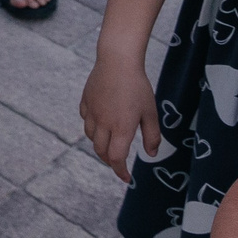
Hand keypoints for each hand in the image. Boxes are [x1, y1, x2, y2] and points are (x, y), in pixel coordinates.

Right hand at [80, 51, 163, 181]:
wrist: (117, 60)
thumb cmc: (138, 86)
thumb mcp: (150, 112)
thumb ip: (152, 136)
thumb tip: (151, 154)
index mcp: (121, 128)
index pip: (116, 159)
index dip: (121, 171)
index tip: (126, 178)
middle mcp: (103, 123)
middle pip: (101, 151)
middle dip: (110, 161)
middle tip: (119, 162)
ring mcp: (92, 112)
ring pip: (91, 137)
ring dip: (100, 144)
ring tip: (110, 142)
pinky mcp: (85, 102)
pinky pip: (86, 120)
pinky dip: (93, 127)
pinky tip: (101, 122)